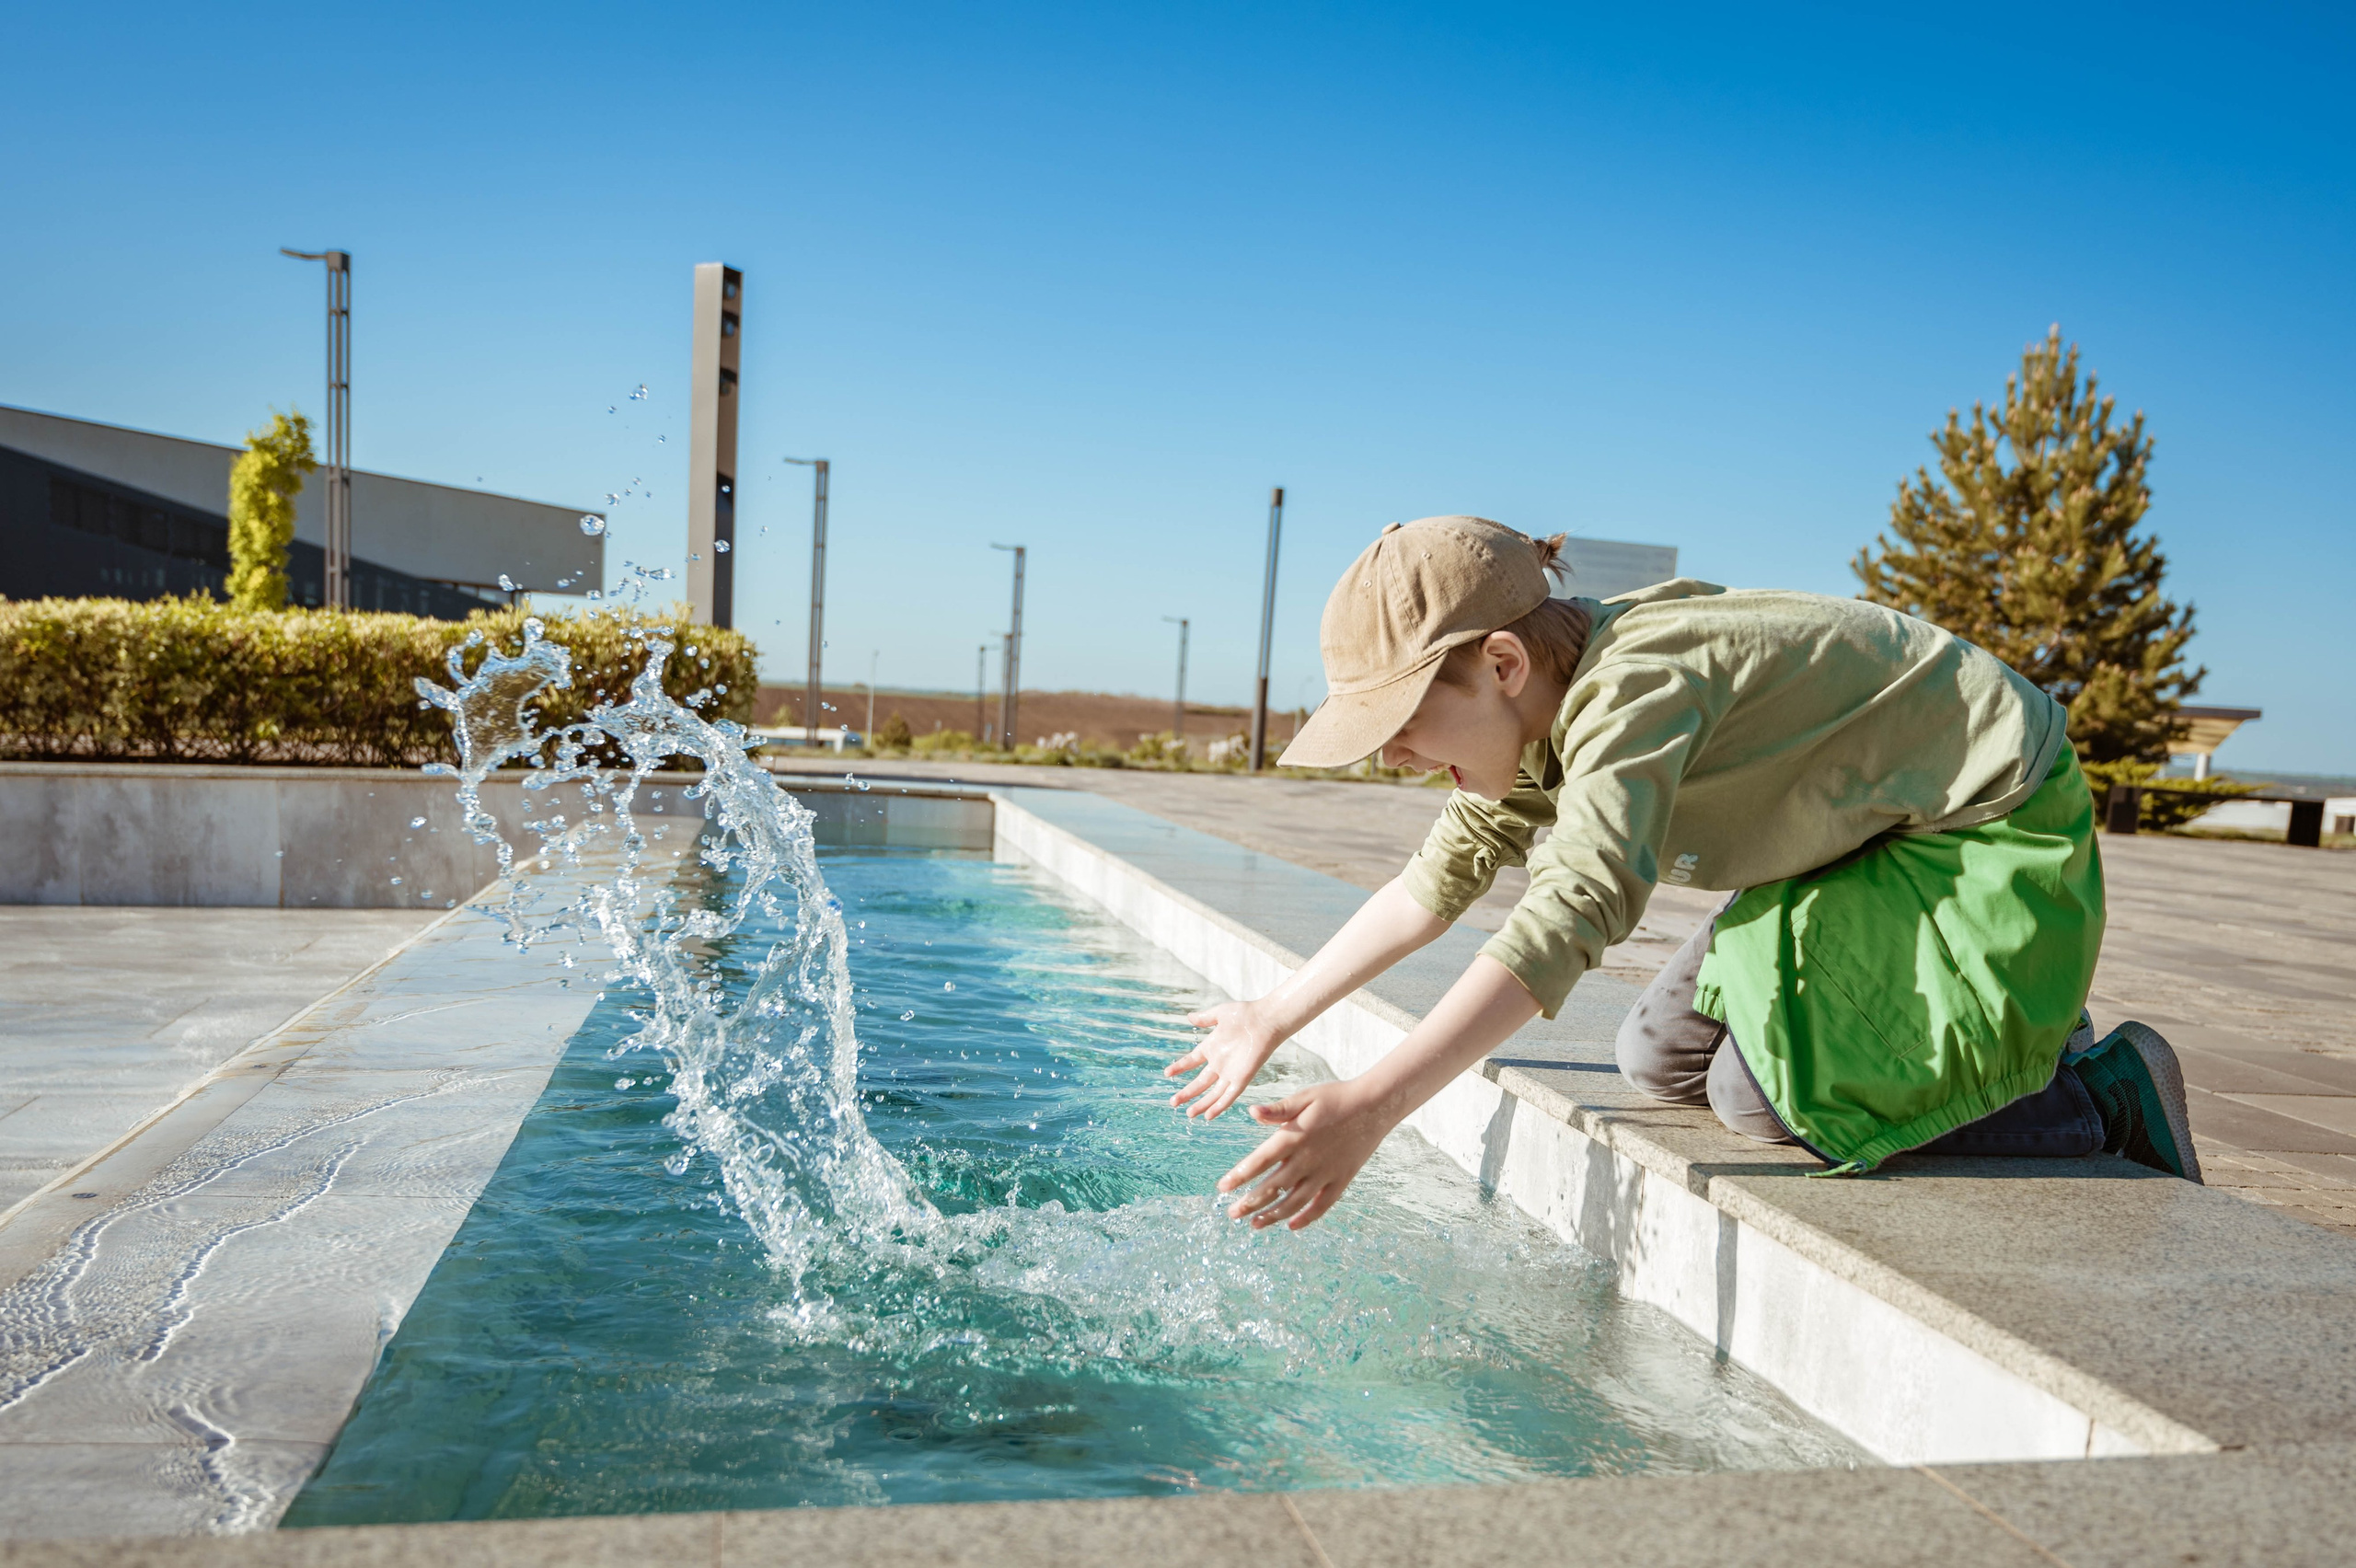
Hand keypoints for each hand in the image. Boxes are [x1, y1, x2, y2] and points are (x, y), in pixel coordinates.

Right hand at [1164, 999, 1284, 1120]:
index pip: (1192, 1061)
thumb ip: (1205, 1018)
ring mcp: (1230, 1072)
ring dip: (1201, 1104)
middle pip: (1200, 1082)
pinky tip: (1209, 1116)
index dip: (1180, 1067)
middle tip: (1172, 1102)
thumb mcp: (1221, 1013)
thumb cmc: (1245, 1013)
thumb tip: (1189, 1017)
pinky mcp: (1241, 1078)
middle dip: (1186, 1093)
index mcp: (1212, 1047)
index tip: (1167, 1073)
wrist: (1265, 1019)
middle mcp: (1220, 1062)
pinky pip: (1229, 1096)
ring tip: (1188, 1114)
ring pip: (1213, 1093)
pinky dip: (1219, 1106)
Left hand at [1216, 1079, 1397, 1230]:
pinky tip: (1291, 1225)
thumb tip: (1251, 1112)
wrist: (1374, 1105)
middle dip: (1249, 1203)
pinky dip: (1306, 1218)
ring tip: (1255, 1224)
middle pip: (1273, 1187)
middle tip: (1232, 1214)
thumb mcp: (1305, 1097)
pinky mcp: (1341, 1180)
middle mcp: (1307, 1159)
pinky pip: (1322, 1206)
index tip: (1222, 1188)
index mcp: (1294, 1137)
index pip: (1260, 1161)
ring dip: (1272, 1215)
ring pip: (1294, 1202)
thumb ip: (1277, 1110)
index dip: (1239, 1176)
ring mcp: (1326, 1173)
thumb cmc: (1335, 1097)